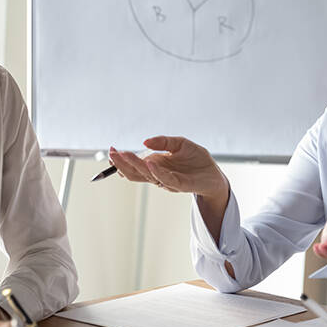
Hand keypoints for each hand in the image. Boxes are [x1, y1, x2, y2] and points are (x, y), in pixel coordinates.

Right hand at [108, 136, 227, 200]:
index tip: (111, 151)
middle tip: (112, 153)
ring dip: (135, 166)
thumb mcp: (180, 144)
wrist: (214, 174)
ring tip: (124, 155)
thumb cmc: (196, 159)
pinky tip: (149, 163)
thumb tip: (144, 141)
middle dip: (122, 163)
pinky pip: (166, 179)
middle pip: (135, 173)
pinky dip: (156, 172)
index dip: (122, 160)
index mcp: (155, 165)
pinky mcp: (181, 185)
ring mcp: (168, 181)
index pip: (134, 166)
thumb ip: (163, 141)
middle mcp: (158, 175)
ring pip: (147, 176)